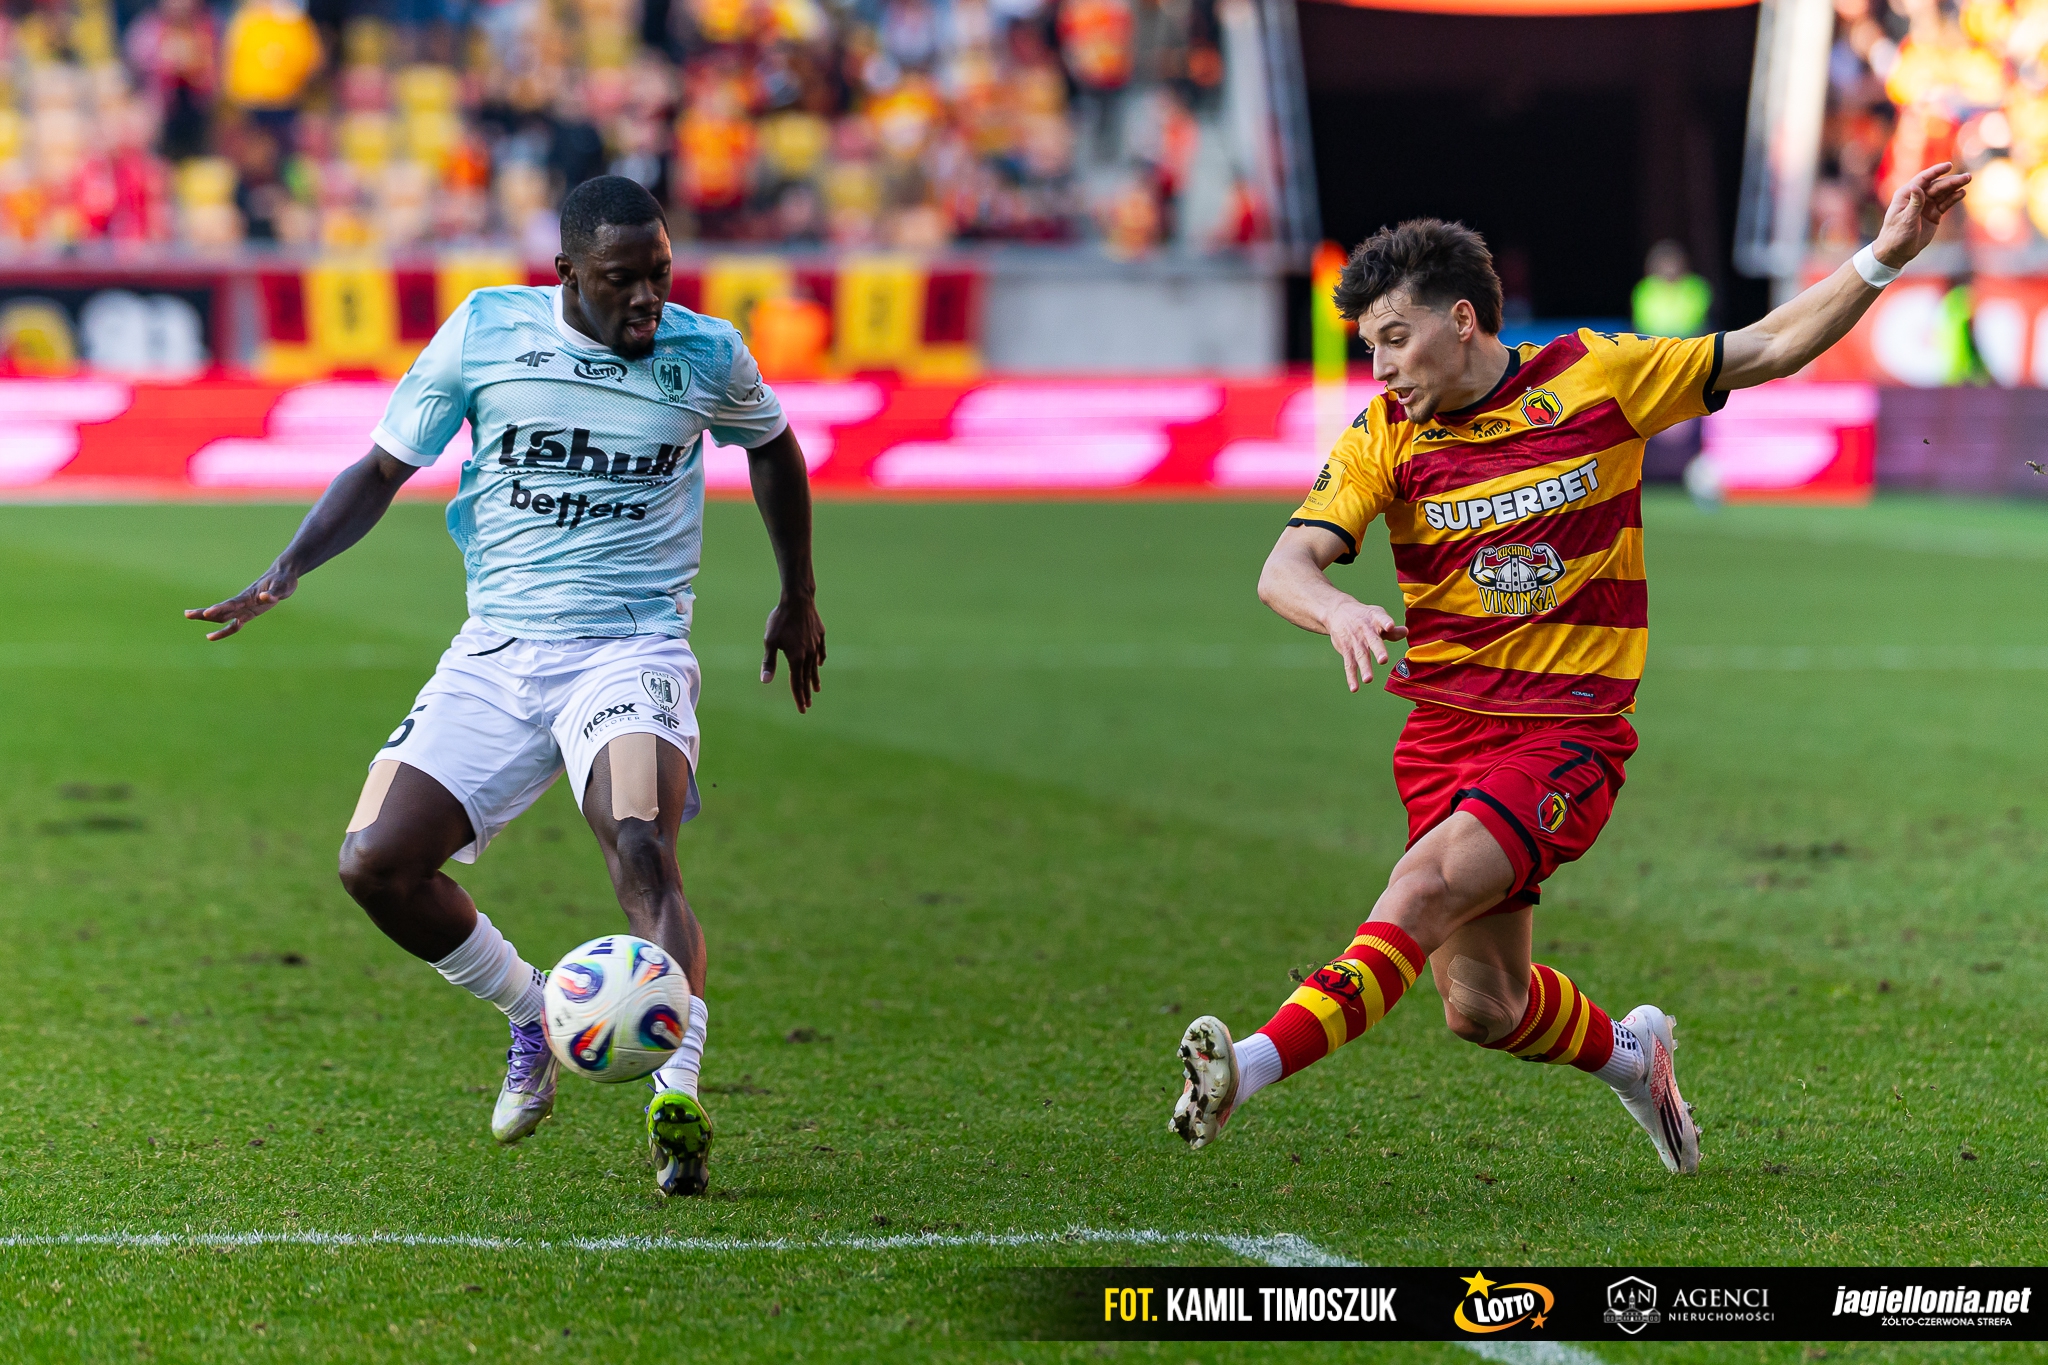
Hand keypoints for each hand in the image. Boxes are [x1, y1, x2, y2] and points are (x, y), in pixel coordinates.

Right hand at [184, 566, 297, 640]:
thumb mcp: (282, 587)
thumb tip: (264, 597)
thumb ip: (273, 594)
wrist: (282, 576)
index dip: (220, 609)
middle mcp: (243, 602)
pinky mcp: (249, 613)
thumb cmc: (283, 580)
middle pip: (221, 610)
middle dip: (205, 613)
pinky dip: (224, 631)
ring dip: (208, 618)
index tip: (207, 612)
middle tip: (187, 614)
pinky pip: (234, 624)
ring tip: (189, 616)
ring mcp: (245, 608)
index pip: (231, 604)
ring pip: (223, 616)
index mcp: (249, 596)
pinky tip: (211, 636)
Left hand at [761, 593, 824, 712]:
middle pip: (807, 678)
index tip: (802, 709)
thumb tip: (765, 681)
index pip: (797, 683)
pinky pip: (820, 652)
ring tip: (817, 689)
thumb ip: (769, 662)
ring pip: (815, 666)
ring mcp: (816, 645)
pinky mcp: (820, 635)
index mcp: (796, 658)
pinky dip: (819, 660)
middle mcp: (808, 654)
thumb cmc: (780, 620)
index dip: (799, 697)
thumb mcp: (770, 641)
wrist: (798, 600)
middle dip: (806, 693)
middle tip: (807, 705)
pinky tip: (819, 663)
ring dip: (814, 679)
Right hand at [1325, 599, 1406, 691]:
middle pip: (1372, 641)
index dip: (1386, 622)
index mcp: (1375, 619)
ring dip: (1364, 667)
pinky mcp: (1346, 650)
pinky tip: (1355, 688)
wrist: (1338, 612)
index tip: (1390, 626)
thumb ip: (1391, 630)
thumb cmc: (1364, 617)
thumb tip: (1406, 632)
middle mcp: (1365, 630)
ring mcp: (1355, 641)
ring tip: (1368, 679)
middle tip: (1383, 660)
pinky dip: (1351, 677)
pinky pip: (1349, 664)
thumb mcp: (1378, 617)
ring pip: (1360, 655)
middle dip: (1378, 650)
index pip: (1381, 619)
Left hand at [1872, 162, 1970, 269]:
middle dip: (1951, 180)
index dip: (1935, 171)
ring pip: (1943, 193)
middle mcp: (1916, 197)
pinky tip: (1962, 193)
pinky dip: (1953, 198)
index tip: (1948, 165)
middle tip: (1967, 177)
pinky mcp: (1933, 213)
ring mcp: (1926, 205)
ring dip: (1955, 187)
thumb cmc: (1896, 236)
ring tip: (1967, 180)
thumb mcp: (1905, 220)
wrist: (1897, 252)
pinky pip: (1945, 203)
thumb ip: (1914, 204)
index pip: (1922, 179)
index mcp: (1905, 195)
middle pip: (1936, 185)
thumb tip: (1916, 187)